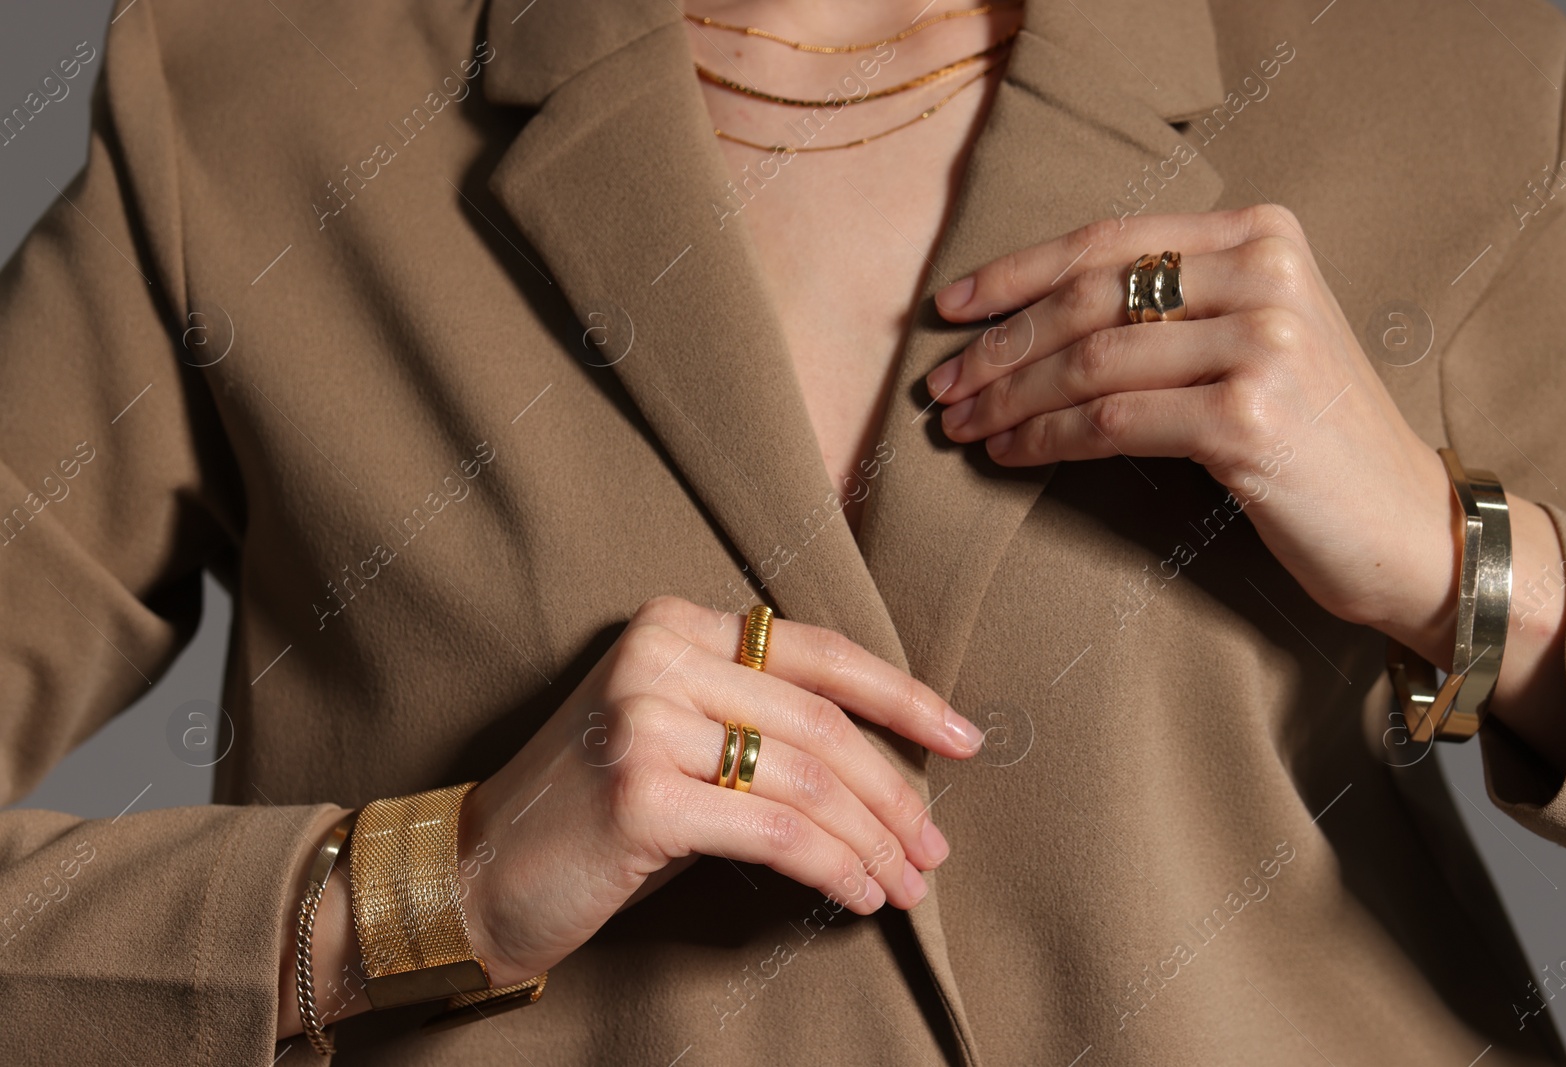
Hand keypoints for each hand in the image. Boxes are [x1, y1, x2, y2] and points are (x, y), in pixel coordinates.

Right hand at [456, 595, 984, 988]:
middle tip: (935, 849)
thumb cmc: (593, 811)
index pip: (818, 652)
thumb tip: (891, 770)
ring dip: (873, 844)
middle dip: (897, 795)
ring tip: (906, 885)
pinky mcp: (639, 793)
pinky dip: (833, 870)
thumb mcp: (676, 738)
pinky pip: (776, 833)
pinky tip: (859, 897)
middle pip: (823, 725)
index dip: (903, 698)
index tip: (964, 738)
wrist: (479, 872)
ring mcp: (644, 720)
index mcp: (675, 624)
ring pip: (809, 783)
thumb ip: (760, 725)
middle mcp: (658, 655)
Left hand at [925, 206, 1461, 661]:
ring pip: (1089, 361)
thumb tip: (1030, 319)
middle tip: (940, 386)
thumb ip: (1173, 306)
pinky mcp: (1248, 417)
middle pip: (1089, 298)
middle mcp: (1266, 273)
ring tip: (960, 426)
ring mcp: (1262, 343)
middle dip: (997, 345)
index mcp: (1261, 235)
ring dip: (1007, 396)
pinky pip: (1109, 421)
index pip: (1109, 241)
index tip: (949, 308)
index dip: (1014, 273)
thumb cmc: (1314, 439)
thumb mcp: (1256, 341)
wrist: (1408, 528)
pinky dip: (1044, 438)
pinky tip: (1008, 455)